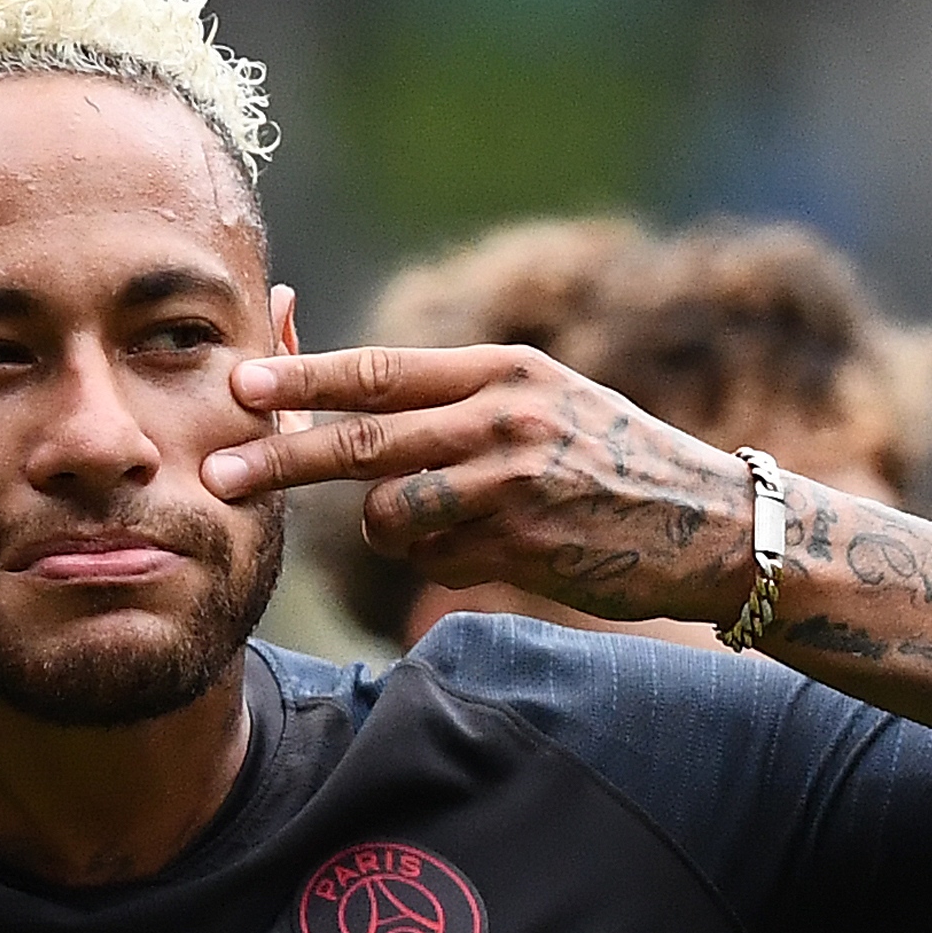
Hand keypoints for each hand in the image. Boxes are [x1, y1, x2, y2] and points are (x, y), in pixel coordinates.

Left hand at [199, 345, 753, 625]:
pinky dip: (444, 561)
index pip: (381, 371)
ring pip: (391, 516)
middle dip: (280, 461)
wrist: (713, 523)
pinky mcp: (522, 548)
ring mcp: (513, 486)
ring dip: (395, 528)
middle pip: (362, 443)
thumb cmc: (610, 458)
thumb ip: (454, 399)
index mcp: (501, 370)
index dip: (304, 380)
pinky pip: (435, 562)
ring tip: (452, 520)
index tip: (241, 384)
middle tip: (218, 477)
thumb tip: (345, 403)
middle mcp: (504, 418)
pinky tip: (502, 547)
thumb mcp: (541, 398)